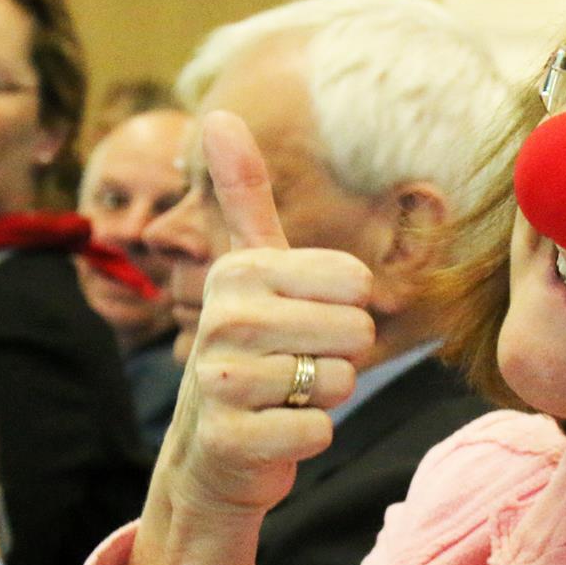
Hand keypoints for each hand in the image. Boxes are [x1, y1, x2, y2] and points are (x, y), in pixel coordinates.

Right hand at [108, 111, 374, 564]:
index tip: (304, 324)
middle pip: (353, 332)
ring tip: (284, 398)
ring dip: (324, 399)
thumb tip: (217, 112)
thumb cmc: (250, 352)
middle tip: (295, 367)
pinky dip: (310, 438)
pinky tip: (274, 433)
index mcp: (239, 271)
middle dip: (338, 358)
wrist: (210, 452)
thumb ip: (241, 196)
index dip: (346, 312)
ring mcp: (223, 381)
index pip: (356, 283)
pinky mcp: (233, 439)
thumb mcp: (246, 271)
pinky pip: (321, 430)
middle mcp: (224, 318)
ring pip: (341, 382)